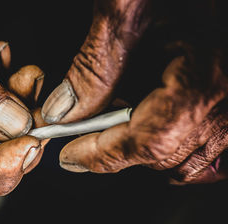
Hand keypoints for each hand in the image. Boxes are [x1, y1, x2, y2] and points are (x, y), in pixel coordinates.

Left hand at [41, 0, 227, 183]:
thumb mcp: (125, 8)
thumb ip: (95, 65)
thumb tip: (63, 111)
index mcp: (204, 72)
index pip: (150, 140)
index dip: (104, 155)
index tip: (72, 157)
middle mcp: (225, 91)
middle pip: (170, 155)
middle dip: (121, 155)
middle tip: (85, 144)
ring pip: (194, 158)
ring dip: (150, 155)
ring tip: (115, 137)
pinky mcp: (224, 91)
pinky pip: (211, 142)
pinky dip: (178, 146)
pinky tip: (151, 127)